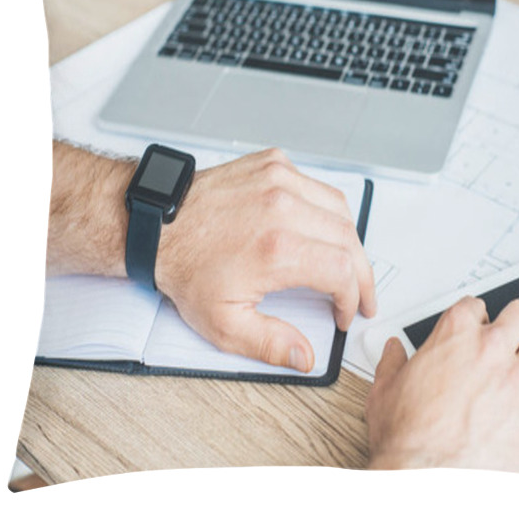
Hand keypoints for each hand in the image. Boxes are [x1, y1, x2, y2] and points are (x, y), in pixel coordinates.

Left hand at [155, 148, 375, 371]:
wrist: (156, 223)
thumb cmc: (185, 265)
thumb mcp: (222, 322)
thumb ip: (270, 344)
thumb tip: (305, 356)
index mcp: (276, 249)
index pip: (344, 271)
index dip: (353, 296)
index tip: (345, 310)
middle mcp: (283, 208)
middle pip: (350, 239)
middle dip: (362, 272)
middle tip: (359, 291)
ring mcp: (279, 180)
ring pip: (339, 207)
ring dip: (348, 238)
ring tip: (344, 260)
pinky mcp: (272, 163)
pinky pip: (315, 185)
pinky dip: (323, 208)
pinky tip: (315, 227)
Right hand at [365, 296, 518, 470]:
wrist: (421, 479)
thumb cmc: (404, 438)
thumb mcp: (383, 390)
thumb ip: (391, 363)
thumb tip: (393, 350)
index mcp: (453, 339)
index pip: (474, 305)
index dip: (477, 311)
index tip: (478, 318)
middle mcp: (490, 353)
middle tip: (517, 328)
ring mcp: (516, 386)